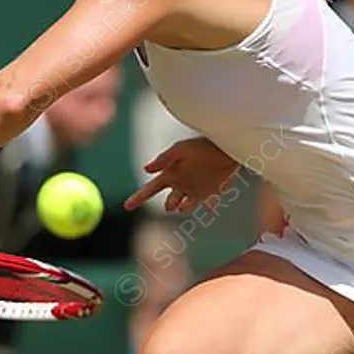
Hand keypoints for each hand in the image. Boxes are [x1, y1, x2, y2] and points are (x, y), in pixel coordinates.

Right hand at [124, 137, 239, 213]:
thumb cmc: (201, 145)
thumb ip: (164, 159)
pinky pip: (206, 206)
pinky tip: (211, 204)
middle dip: (170, 204)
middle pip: (168, 203)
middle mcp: (180, 184)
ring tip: (188, 202)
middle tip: (175, 200)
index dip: (138, 198)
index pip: (150, 189)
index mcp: (170, 173)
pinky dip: (208, 206)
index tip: (126, 206)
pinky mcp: (210, 194)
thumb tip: (145, 169)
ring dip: (185, 207)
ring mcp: (195, 191)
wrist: (226, 146)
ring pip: (184, 208)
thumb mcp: (180, 149)